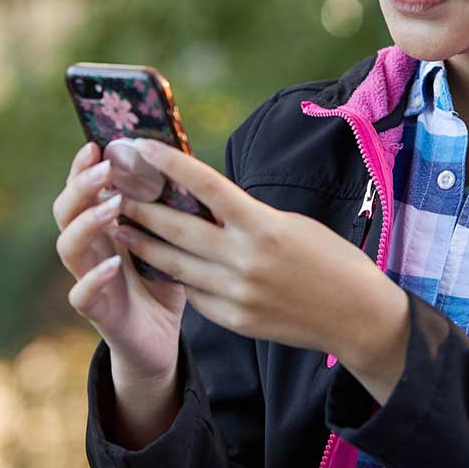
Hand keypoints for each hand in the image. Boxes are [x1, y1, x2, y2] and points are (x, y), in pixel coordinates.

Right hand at [53, 141, 186, 381]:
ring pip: (68, 247)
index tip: (96, 144)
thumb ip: (168, 210)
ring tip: (113, 205)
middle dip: (81, 186)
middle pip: (65, 211)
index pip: (81, 190)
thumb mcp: (169, 241)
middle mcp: (88, 249)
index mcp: (102, 228)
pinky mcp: (96, 311)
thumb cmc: (163, 283)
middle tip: (107, 169)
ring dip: (87, 222)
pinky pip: (81, 293)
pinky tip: (112, 263)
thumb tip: (185, 164)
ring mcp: (87, 279)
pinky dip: (93, 276)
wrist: (160, 340)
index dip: (82, 168)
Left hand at [112, 138, 409, 402]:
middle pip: (178, 228)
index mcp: (263, 226)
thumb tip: (207, 208)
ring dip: (145, 245)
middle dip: (141, 208)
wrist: (357, 317)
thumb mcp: (290, 225)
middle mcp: (244, 260)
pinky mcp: (234, 320)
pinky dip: (178, 277)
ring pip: (175, 265)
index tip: (141, 146)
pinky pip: (194, 295)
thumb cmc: (330, 259)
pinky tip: (159, 264)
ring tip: (120, 228)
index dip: (170, 164)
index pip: (206, 186)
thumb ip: (245, 219)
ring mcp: (237, 294)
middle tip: (112, 192)